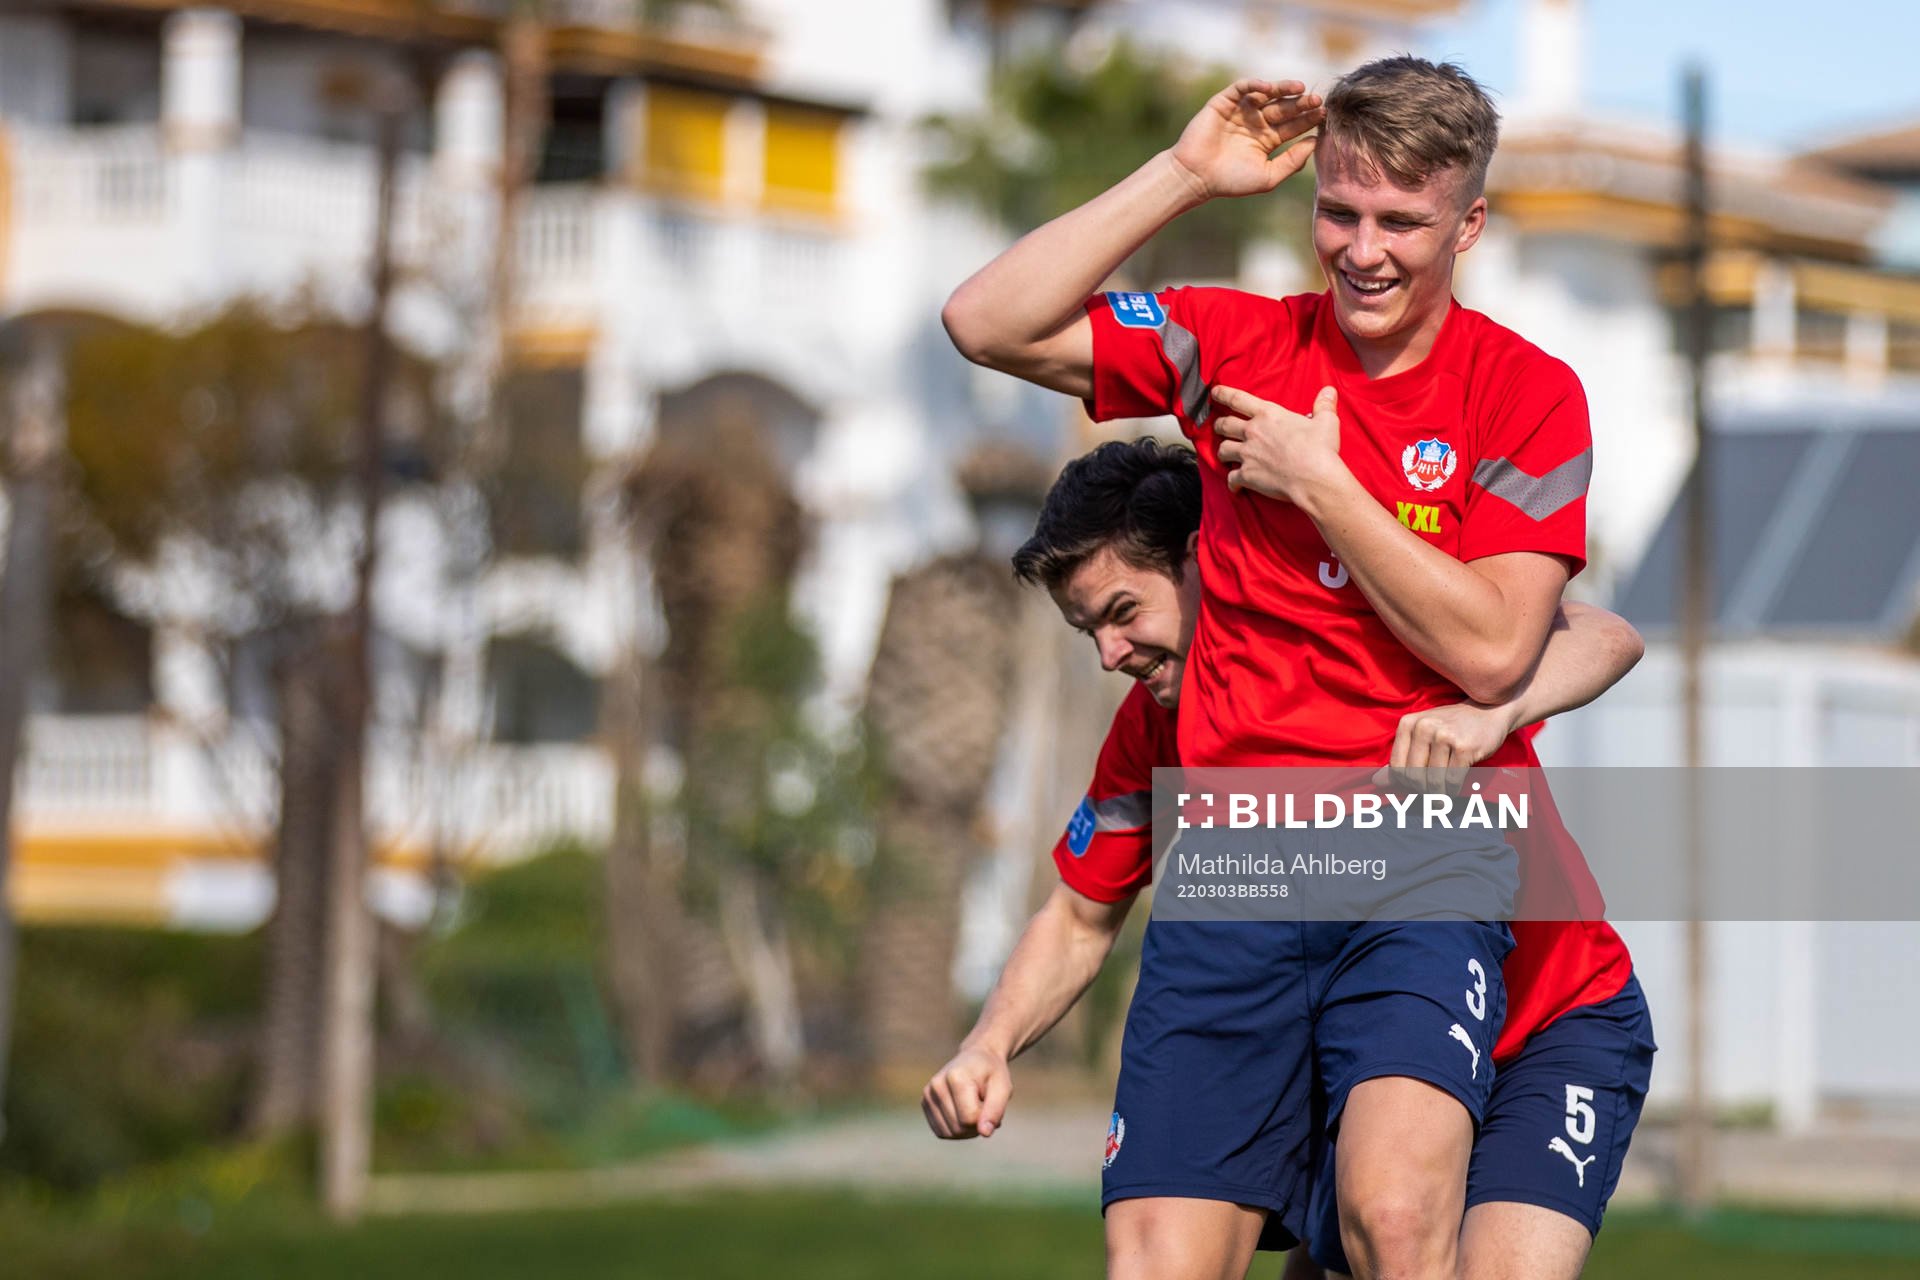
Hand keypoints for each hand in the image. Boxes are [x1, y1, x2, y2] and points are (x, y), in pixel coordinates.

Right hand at [922, 1044, 1012, 1138]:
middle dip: (976, 1125)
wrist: (977, 1058)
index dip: (986, 1118)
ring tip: (973, 1108)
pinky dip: (956, 1130)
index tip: (990, 1102)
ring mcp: (928, 1094)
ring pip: (949, 1133)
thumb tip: (985, 1133)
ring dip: (967, 1129)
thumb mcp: (1003, 1088)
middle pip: (959, 1128)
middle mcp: (937, 1085)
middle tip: (983, 1105)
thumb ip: (995, 1111)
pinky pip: (941, 1132)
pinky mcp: (925, 1103)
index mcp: (955, 1077)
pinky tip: (962, 1113)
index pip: (970, 1118)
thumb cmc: (992, 1074)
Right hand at [1168, 78, 1323, 201]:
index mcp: (1267, 140)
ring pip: (1267, 94)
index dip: (1308, 119)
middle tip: (1316, 100)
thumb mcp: (1268, 176)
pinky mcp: (1224, 103)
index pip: (1293, 125)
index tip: (1323, 115)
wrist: (1196, 177)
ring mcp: (1241, 111)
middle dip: (1300, 103)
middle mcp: (1256, 123)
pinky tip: (1268, 88)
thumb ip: (1292, 162)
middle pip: (1284, 108)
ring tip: (1299, 88)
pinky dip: (1255, 85)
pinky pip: (1242, 88)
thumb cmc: (1230, 181)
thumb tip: (1314, 143)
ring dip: (1283, 88)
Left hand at [1211, 384, 1343, 504]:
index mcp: (1268, 414)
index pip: (1238, 399)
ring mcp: (1247, 454)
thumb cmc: (1320, 449)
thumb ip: (1324, 405)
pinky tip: (1235, 486)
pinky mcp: (1247, 475)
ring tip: (1225, 454)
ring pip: (1222, 450)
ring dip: (1222, 452)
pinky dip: (1232, 482)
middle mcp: (1252, 432)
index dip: (1223, 394)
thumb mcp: (1326, 422)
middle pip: (1225, 425)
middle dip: (1219, 425)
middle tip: (1219, 426)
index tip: (1214, 392)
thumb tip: (1329, 391)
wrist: (1314, 478)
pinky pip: (1231, 478)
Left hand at [1372, 701, 1520, 794]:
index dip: (1406, 782)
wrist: (1489, 711)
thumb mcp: (1423, 734)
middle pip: (1413, 776)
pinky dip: (1451, 790)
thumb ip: (1401, 757)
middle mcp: (1423, 727)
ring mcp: (1444, 736)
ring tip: (1442, 793)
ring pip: (1432, 781)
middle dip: (1423, 790)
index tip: (1417, 785)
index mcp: (1408, 723)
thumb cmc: (1452, 726)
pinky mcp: (1463, 748)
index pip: (1397, 767)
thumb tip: (1376, 781)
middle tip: (1432, 792)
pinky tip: (1454, 788)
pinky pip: (1451, 781)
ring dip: (1438, 793)